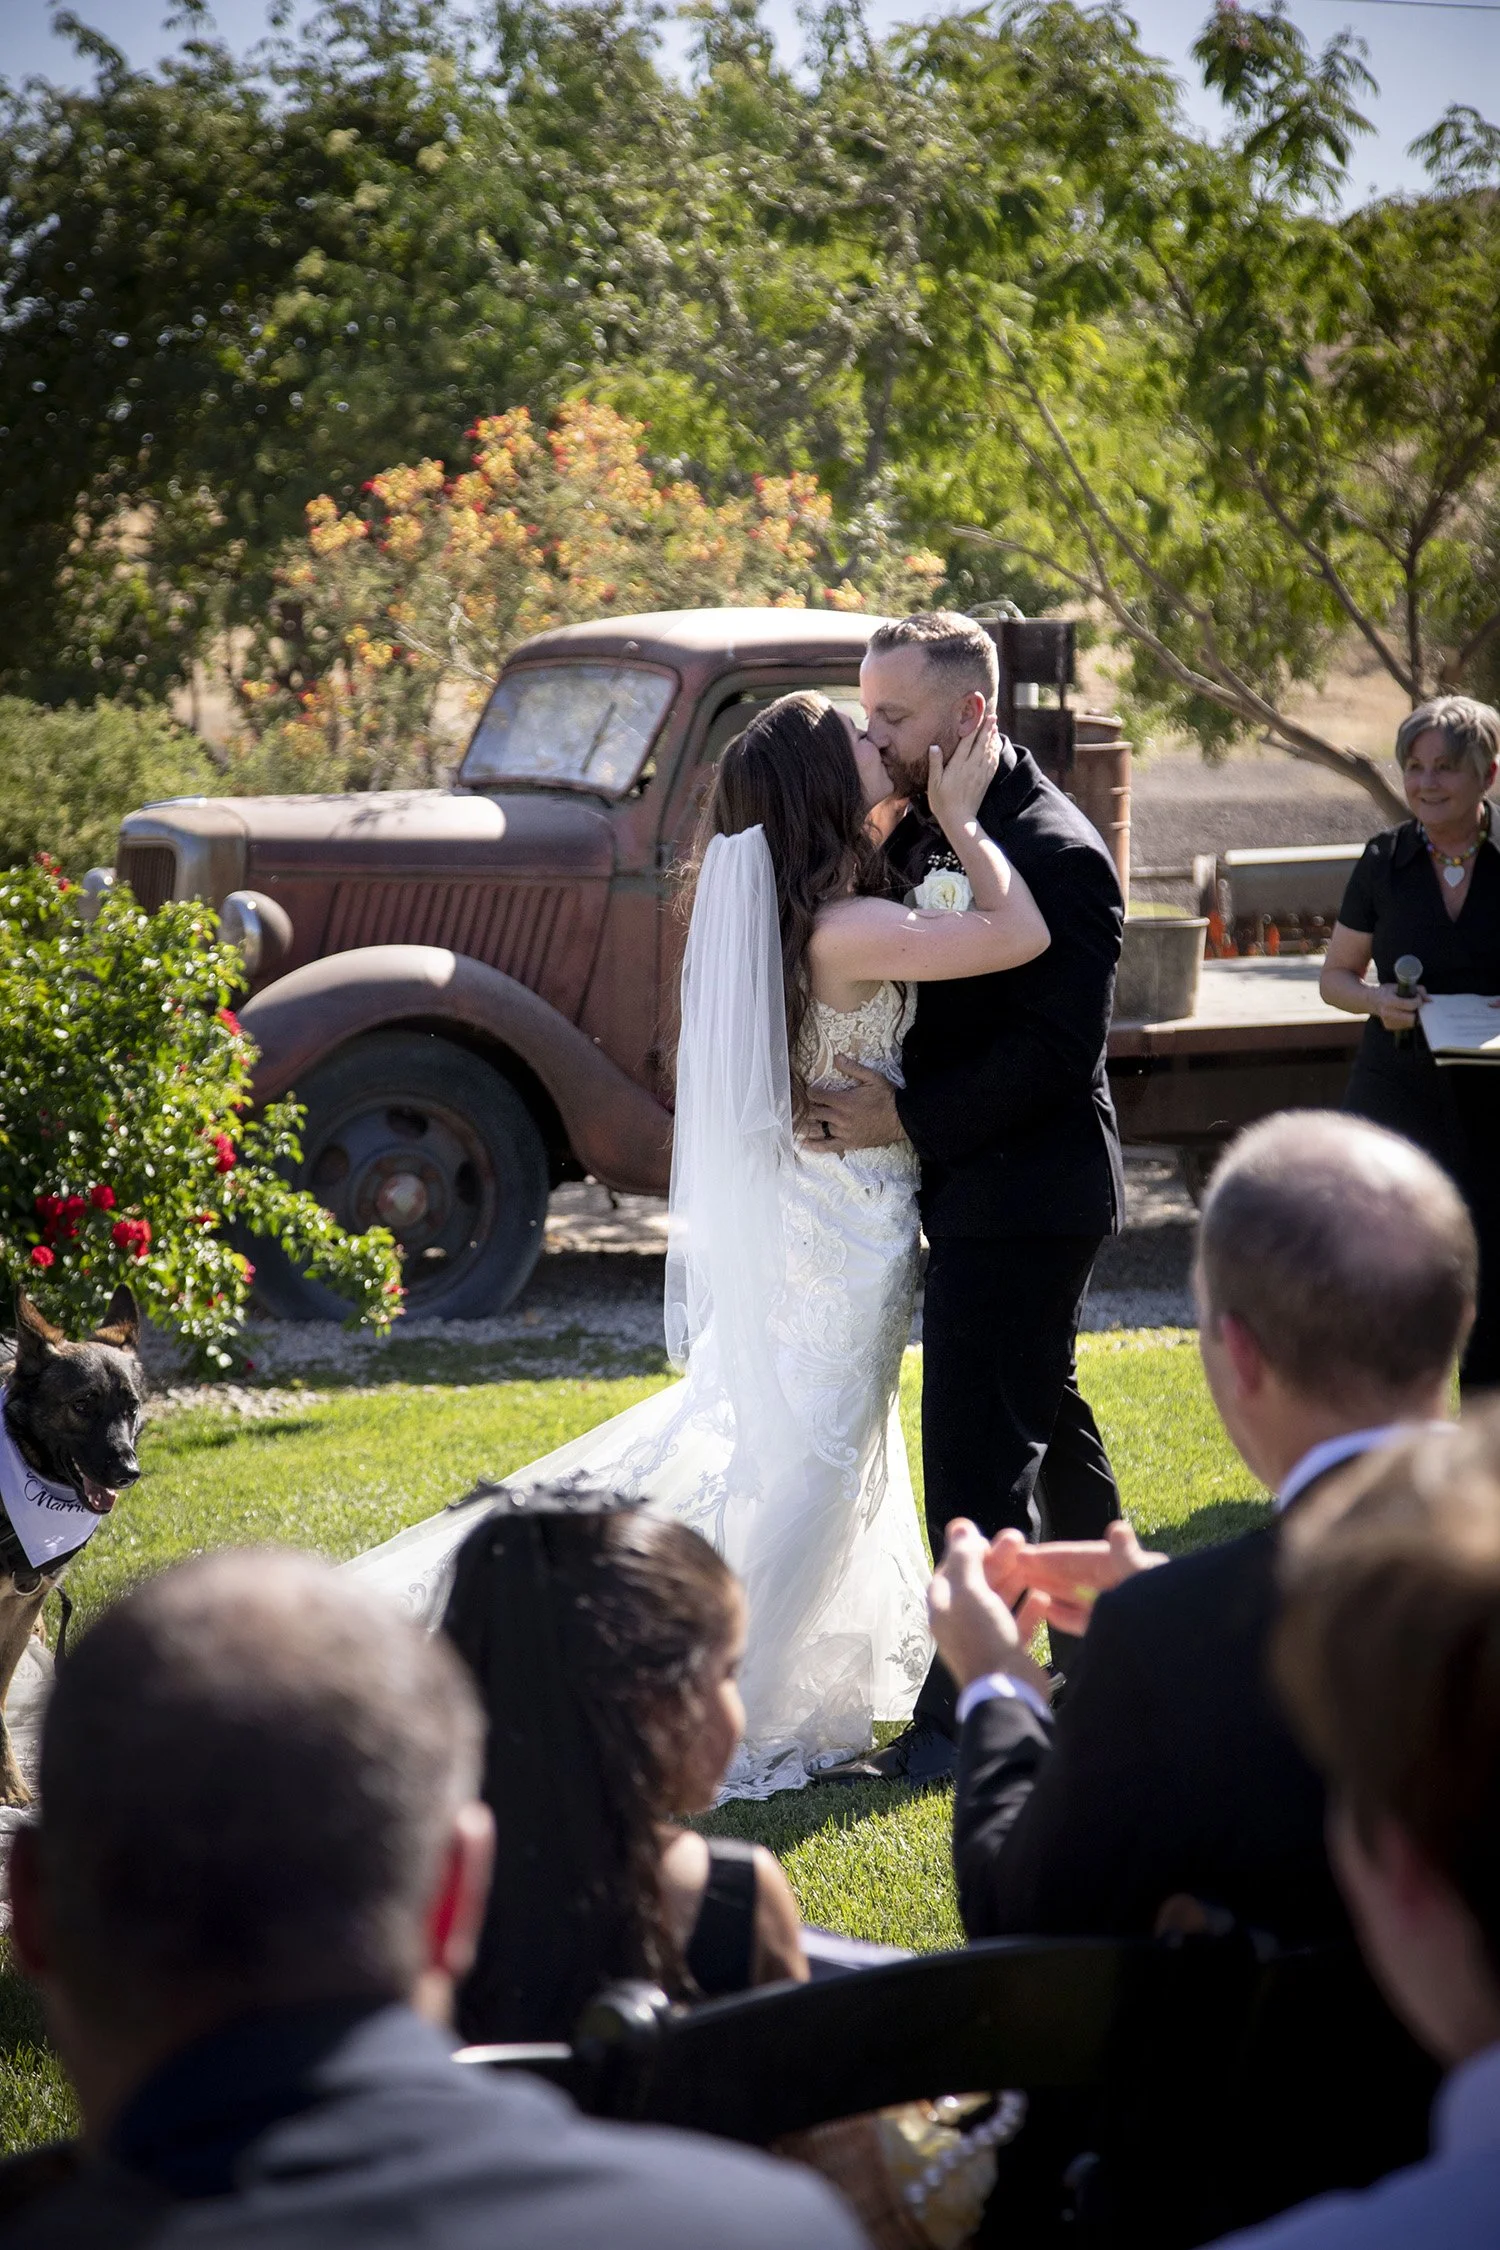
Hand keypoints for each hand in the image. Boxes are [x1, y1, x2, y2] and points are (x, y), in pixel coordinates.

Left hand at [800, 1057, 902, 1153]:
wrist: (902, 1119)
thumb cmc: (887, 1097)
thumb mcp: (872, 1078)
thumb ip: (852, 1068)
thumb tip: (836, 1057)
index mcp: (844, 1101)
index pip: (815, 1096)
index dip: (806, 1092)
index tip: (801, 1090)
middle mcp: (840, 1118)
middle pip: (812, 1113)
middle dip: (800, 1109)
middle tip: (789, 1106)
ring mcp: (843, 1132)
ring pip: (816, 1129)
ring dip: (802, 1126)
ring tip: (790, 1122)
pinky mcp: (848, 1143)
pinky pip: (827, 1146)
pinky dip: (813, 1146)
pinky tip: (802, 1144)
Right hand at [927, 709, 1000, 837]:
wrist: (960, 820)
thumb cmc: (942, 802)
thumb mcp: (934, 783)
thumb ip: (935, 764)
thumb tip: (934, 746)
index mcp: (958, 765)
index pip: (968, 741)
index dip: (974, 727)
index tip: (979, 715)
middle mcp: (972, 766)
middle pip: (982, 743)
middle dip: (987, 728)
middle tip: (992, 715)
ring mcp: (981, 774)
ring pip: (989, 751)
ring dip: (993, 738)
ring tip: (995, 726)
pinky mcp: (986, 781)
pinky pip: (993, 762)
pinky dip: (995, 751)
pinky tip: (996, 746)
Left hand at [928, 1519, 1052, 1696]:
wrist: (1007, 1690)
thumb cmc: (983, 1638)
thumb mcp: (969, 1591)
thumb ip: (964, 1558)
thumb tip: (960, 1526)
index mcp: (944, 1603)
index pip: (954, 1566)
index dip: (971, 1548)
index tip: (991, 1536)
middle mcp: (961, 1618)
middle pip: (980, 1579)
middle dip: (998, 1558)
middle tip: (1019, 1539)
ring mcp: (985, 1634)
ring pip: (1001, 1597)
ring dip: (1017, 1578)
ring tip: (1036, 1563)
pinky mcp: (1008, 1648)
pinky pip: (1019, 1621)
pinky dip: (1030, 1607)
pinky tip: (1044, 1596)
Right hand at [984, 1520, 1165, 1638]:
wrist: (1186, 1653)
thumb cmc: (1166, 1611)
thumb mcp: (1145, 1580)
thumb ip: (1128, 1557)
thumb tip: (1117, 1528)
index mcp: (1130, 1567)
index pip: (1083, 1558)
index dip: (1053, 1556)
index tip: (1023, 1553)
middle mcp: (1124, 1585)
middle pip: (1079, 1575)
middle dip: (1048, 1570)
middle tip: (1013, 1567)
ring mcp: (1122, 1609)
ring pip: (1081, 1597)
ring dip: (1054, 1590)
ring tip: (1025, 1585)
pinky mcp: (1121, 1633)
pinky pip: (1089, 1621)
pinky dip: (1068, 1616)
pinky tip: (1047, 1611)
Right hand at [1372, 981, 1424, 1033]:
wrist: (1370, 1001)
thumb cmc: (1385, 991)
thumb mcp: (1399, 986)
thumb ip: (1417, 990)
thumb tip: (1430, 1000)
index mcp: (1389, 1001)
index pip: (1411, 1005)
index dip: (1418, 1001)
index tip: (1417, 998)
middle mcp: (1388, 1013)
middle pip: (1412, 1018)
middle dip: (1417, 1012)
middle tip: (1416, 1006)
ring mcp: (1388, 1022)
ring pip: (1410, 1023)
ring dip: (1413, 1016)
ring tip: (1408, 1009)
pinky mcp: (1389, 1026)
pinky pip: (1405, 1025)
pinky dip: (1407, 1020)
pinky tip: (1402, 1013)